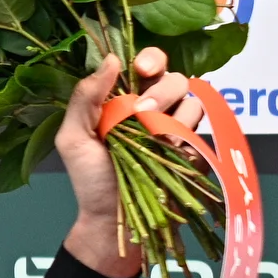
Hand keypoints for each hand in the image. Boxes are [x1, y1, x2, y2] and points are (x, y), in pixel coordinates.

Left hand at [61, 49, 205, 277]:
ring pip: (193, 102)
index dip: (150, 60)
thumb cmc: (90, 178)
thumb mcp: (74, 137)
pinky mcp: (195, 148)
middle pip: (176, 78)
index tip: (141, 70)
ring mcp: (177, 128)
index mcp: (126, 99)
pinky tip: (168, 153)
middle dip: (162, 90)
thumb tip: (110, 60)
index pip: (148, 64)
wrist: (114, 217)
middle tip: (142, 111)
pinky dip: (185, 139)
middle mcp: (156, 109)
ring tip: (151, 139)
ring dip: (172, 117)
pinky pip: (203, 132)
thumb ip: (85, 98)